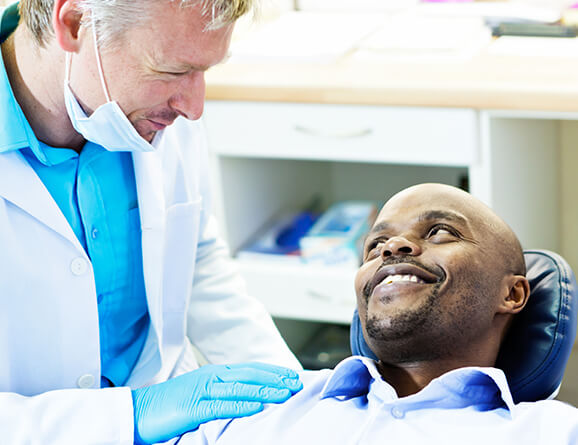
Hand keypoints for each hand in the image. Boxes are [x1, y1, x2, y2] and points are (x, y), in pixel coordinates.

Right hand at [132, 362, 302, 443]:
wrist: (139, 410)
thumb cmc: (170, 405)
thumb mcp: (200, 394)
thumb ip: (222, 393)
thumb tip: (246, 399)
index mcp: (213, 373)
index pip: (249, 369)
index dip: (272, 371)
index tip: (291, 376)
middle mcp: (210, 377)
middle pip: (249, 375)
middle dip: (275, 379)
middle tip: (296, 383)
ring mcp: (202, 391)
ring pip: (240, 389)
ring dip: (265, 391)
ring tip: (285, 394)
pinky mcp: (193, 408)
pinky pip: (221, 406)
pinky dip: (241, 406)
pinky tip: (257, 408)